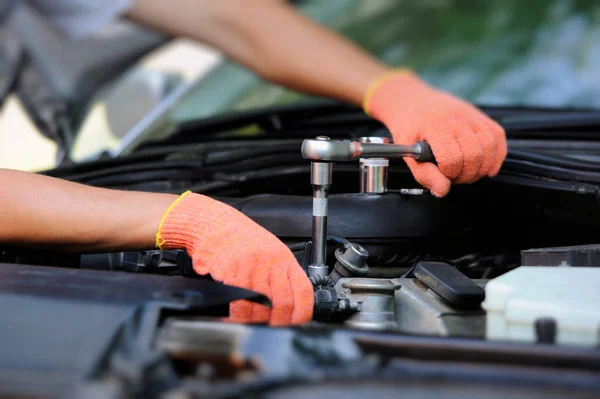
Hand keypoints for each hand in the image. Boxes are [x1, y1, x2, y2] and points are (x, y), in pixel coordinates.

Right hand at [156, 191, 313, 324]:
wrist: (212, 223)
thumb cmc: (239, 238)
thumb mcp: (269, 251)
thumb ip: (280, 276)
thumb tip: (290, 306)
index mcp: (284, 259)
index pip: (303, 292)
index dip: (302, 314)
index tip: (296, 323)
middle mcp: (270, 262)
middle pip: (283, 304)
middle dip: (278, 323)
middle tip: (271, 329)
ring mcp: (251, 267)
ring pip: (259, 308)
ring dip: (255, 322)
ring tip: (250, 323)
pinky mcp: (230, 272)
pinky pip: (237, 303)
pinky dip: (236, 317)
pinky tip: (233, 317)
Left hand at [364, 69, 506, 196]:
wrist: (413, 100)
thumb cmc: (409, 127)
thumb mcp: (407, 151)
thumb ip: (424, 173)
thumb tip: (442, 191)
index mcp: (436, 128)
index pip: (452, 159)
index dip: (449, 173)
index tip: (442, 175)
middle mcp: (457, 120)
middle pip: (474, 155)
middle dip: (465, 174)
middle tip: (454, 176)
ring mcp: (472, 116)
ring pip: (490, 147)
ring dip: (481, 167)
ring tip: (467, 172)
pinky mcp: (481, 116)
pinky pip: (498, 137)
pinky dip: (496, 155)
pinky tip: (486, 166)